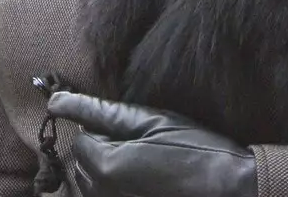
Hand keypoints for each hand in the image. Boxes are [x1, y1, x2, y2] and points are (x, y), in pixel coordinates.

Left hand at [46, 91, 256, 196]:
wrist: (232, 188)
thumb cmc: (195, 149)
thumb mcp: (151, 121)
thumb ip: (98, 111)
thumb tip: (55, 100)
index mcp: (106, 166)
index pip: (82, 138)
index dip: (107, 131)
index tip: (136, 133)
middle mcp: (102, 194)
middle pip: (84, 163)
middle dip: (104, 152)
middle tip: (144, 149)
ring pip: (93, 185)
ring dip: (110, 172)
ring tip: (148, 167)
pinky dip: (119, 189)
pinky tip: (147, 184)